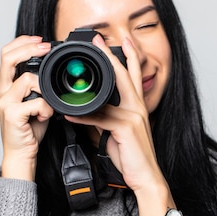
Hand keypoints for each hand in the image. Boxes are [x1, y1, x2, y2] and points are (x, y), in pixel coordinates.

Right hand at [0, 36, 53, 180]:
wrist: (21, 153)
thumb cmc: (28, 128)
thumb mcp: (34, 101)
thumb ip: (37, 86)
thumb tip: (52, 71)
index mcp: (6, 85)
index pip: (7, 54)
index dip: (22, 42)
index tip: (40, 40)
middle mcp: (2, 91)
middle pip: (8, 57)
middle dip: (29, 48)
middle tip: (46, 48)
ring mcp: (5, 102)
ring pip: (27, 80)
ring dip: (44, 89)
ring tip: (47, 104)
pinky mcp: (13, 114)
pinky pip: (36, 102)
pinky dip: (46, 108)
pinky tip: (45, 115)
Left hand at [64, 35, 174, 215]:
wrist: (146, 176)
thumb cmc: (132, 155)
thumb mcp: (116, 132)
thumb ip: (102, 118)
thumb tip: (83, 111)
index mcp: (137, 105)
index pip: (133, 74)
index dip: (127, 55)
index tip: (119, 40)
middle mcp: (137, 107)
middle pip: (123, 74)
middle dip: (111, 54)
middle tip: (97, 38)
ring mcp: (133, 116)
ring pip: (112, 91)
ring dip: (94, 80)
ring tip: (79, 69)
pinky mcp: (126, 128)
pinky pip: (100, 118)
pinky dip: (83, 116)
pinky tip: (70, 113)